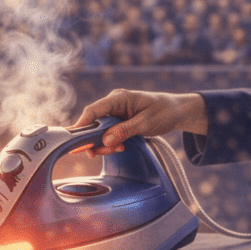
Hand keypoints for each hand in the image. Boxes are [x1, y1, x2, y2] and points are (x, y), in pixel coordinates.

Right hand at [71, 89, 207, 155]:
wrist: (175, 111)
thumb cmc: (163, 111)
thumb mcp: (146, 122)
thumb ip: (125, 130)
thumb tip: (106, 140)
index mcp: (119, 98)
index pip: (94, 110)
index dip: (82, 125)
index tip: (75, 140)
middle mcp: (113, 103)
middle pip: (93, 122)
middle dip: (95, 139)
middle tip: (104, 152)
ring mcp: (114, 112)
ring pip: (98, 130)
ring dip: (103, 143)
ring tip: (118, 149)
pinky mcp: (117, 121)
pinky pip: (106, 133)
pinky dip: (110, 142)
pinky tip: (120, 146)